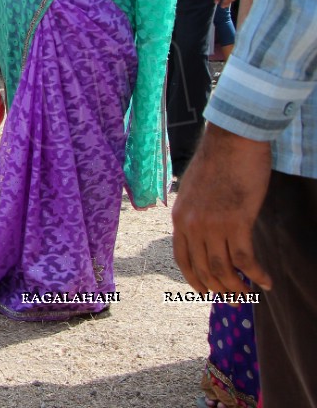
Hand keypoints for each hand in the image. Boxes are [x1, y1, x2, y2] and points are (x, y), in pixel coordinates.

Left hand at [172, 123, 272, 293]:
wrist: (231, 143)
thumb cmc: (217, 163)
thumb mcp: (193, 191)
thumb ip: (195, 213)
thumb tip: (204, 233)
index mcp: (179, 218)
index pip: (183, 259)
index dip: (195, 280)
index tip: (205, 293)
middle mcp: (192, 225)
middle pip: (204, 269)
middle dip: (218, 290)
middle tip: (233, 301)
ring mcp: (213, 225)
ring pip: (224, 269)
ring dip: (238, 287)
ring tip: (249, 296)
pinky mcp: (237, 223)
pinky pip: (246, 260)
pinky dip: (257, 274)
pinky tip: (267, 282)